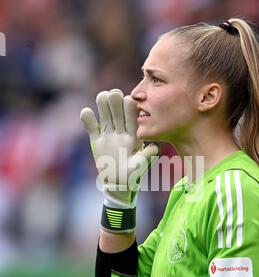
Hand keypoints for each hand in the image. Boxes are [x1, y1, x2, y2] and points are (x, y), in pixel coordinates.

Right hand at [80, 89, 158, 231]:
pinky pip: (91, 127)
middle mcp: (121, 131)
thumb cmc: (132, 175)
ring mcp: (108, 134)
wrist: (118, 183)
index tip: (129, 99)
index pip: (131, 118)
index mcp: (133, 135)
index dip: (130, 108)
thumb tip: (155, 147)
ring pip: (105, 115)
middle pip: (117, 112)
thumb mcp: (140, 166)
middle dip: (116, 102)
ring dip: (103, 105)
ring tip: (102, 96)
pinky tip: (86, 112)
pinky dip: (88, 119)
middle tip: (113, 93)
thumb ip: (146, 155)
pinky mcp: (96, 139)